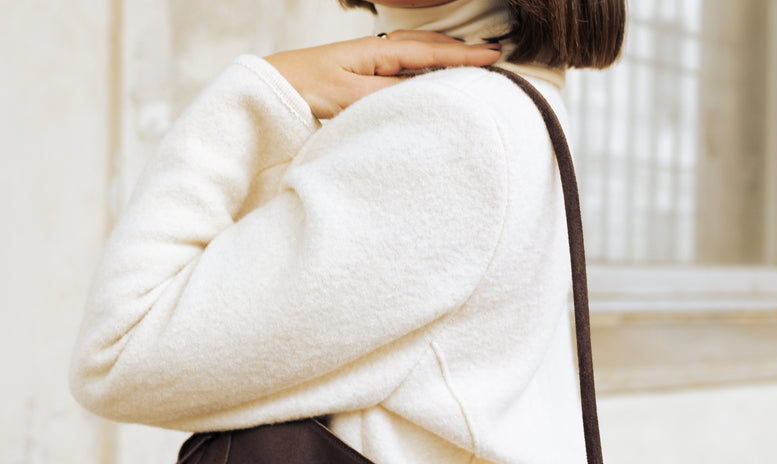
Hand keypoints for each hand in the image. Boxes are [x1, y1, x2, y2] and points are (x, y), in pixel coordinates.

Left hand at [266, 31, 500, 118]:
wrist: (277, 85)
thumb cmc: (309, 87)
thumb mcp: (350, 96)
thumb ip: (386, 96)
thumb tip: (421, 95)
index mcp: (380, 53)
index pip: (432, 53)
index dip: (464, 57)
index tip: (494, 57)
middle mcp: (381, 51)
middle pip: (431, 47)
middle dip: (463, 51)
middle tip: (494, 57)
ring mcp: (375, 60)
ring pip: (421, 54)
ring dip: (447, 57)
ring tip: (472, 63)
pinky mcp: (368, 73)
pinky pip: (408, 66)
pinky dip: (428, 66)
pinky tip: (433, 75)